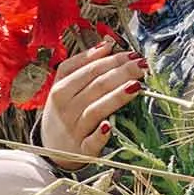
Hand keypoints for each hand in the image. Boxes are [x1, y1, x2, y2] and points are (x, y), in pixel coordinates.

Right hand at [36, 40, 144, 168]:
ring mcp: (74, 130)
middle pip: (96, 86)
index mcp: (60, 89)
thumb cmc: (63, 111)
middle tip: (141, 65)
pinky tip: (109, 126)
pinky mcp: (82, 151)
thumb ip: (81, 63)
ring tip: (136, 85)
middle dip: (121, 72)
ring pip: (96, 110)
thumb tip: (106, 44)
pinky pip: (91, 142)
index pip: (89, 70)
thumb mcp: (63, 85)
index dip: (112, 60)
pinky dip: (100, 135)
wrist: (52, 148)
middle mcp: (66, 108)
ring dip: (116, 97)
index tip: (132, 54)